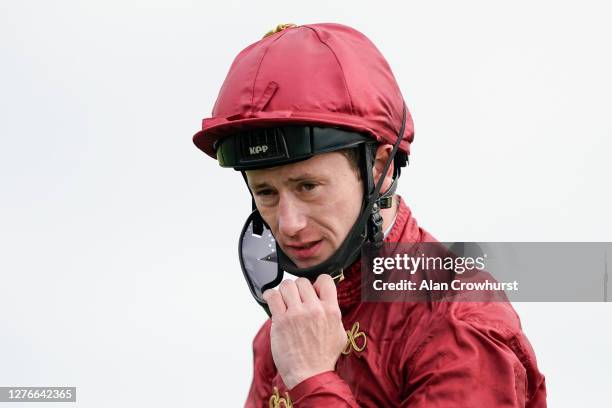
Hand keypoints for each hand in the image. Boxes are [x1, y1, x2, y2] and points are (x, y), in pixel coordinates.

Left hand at [263, 274, 346, 388]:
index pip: (324, 280)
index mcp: (331, 310)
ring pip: (287, 285)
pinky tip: (272, 301)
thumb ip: (334, 314)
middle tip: (295, 301)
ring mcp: (297, 314)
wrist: (310, 376)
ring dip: (284, 292)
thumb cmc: (323, 358)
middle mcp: (314, 309)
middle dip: (298, 290)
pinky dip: (270, 295)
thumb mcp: (339, 333)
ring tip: (284, 302)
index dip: (316, 284)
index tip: (312, 292)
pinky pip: (272, 296)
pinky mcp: (281, 321)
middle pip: (302, 282)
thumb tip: (328, 300)